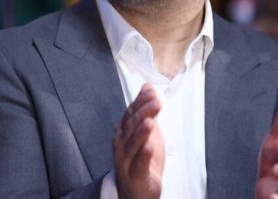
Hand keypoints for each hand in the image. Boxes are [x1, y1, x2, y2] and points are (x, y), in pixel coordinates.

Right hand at [113, 83, 164, 198]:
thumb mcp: (146, 131)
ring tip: (150, 122)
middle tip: (156, 103)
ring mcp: (126, 160)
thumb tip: (147, 88)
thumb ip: (145, 110)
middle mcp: (121, 144)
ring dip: (141, 133)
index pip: (130, 113)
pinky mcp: (135, 176)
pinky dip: (143, 156)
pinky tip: (148, 147)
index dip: (140, 102)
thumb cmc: (140, 159)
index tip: (151, 92)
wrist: (137, 190)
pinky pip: (138, 165)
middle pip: (131, 126)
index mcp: (124, 132)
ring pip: (133, 145)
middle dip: (143, 113)